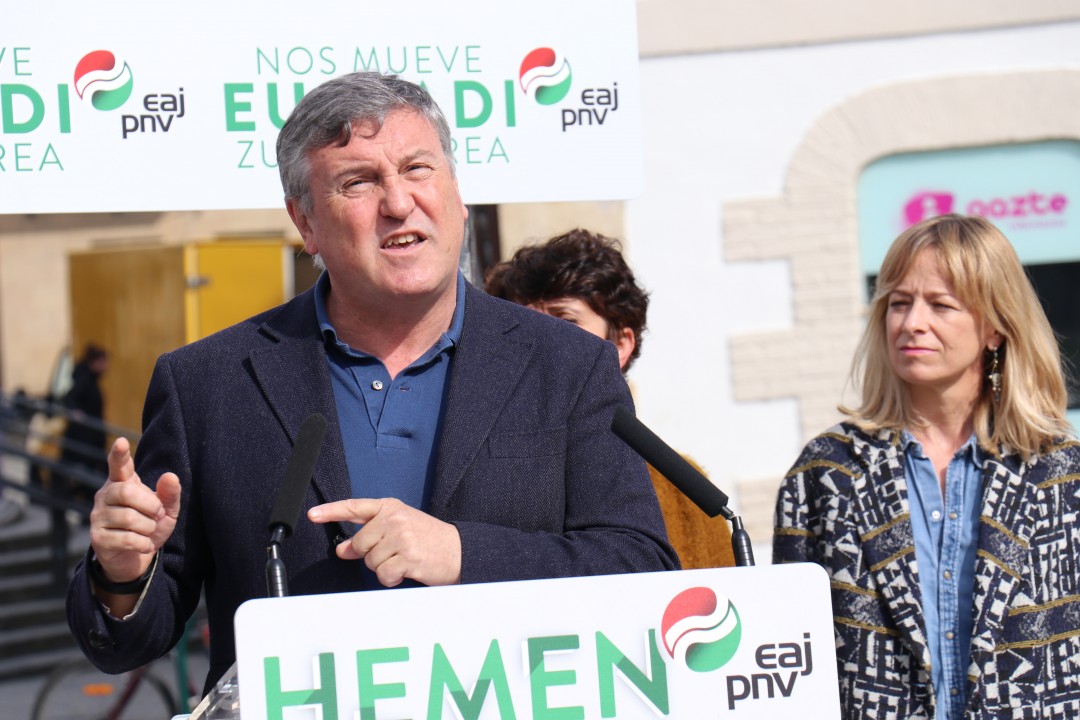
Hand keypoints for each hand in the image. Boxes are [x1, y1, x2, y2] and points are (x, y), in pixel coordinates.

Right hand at [89, 437, 180, 586]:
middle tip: (158, 514)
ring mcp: (98, 517)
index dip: (119, 455)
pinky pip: (127, 539)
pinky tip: (143, 544)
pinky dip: (143, 544)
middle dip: (150, 505)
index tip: (121, 442)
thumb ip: (170, 494)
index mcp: (122, 483)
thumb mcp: (167, 510)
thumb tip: (170, 476)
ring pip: (129, 518)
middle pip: (126, 492)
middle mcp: (106, 496)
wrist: (136, 558)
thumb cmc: (150, 526)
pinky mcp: (97, 538)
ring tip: (148, 531)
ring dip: (148, 527)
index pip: (119, 466)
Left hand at [308, 498, 460, 586]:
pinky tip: (405, 571)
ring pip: (370, 561)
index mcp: (391, 507)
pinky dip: (391, 578)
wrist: (460, 550)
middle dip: (371, 555)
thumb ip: (371, 535)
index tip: (312, 515)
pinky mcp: (407, 555)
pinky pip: (382, 574)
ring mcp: (401, 536)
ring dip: (384, 568)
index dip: (331, 511)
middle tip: (392, 554)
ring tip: (403, 561)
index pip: (355, 507)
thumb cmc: (429, 540)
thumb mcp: (399, 529)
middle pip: (360, 543)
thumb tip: (343, 549)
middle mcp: (394, 518)